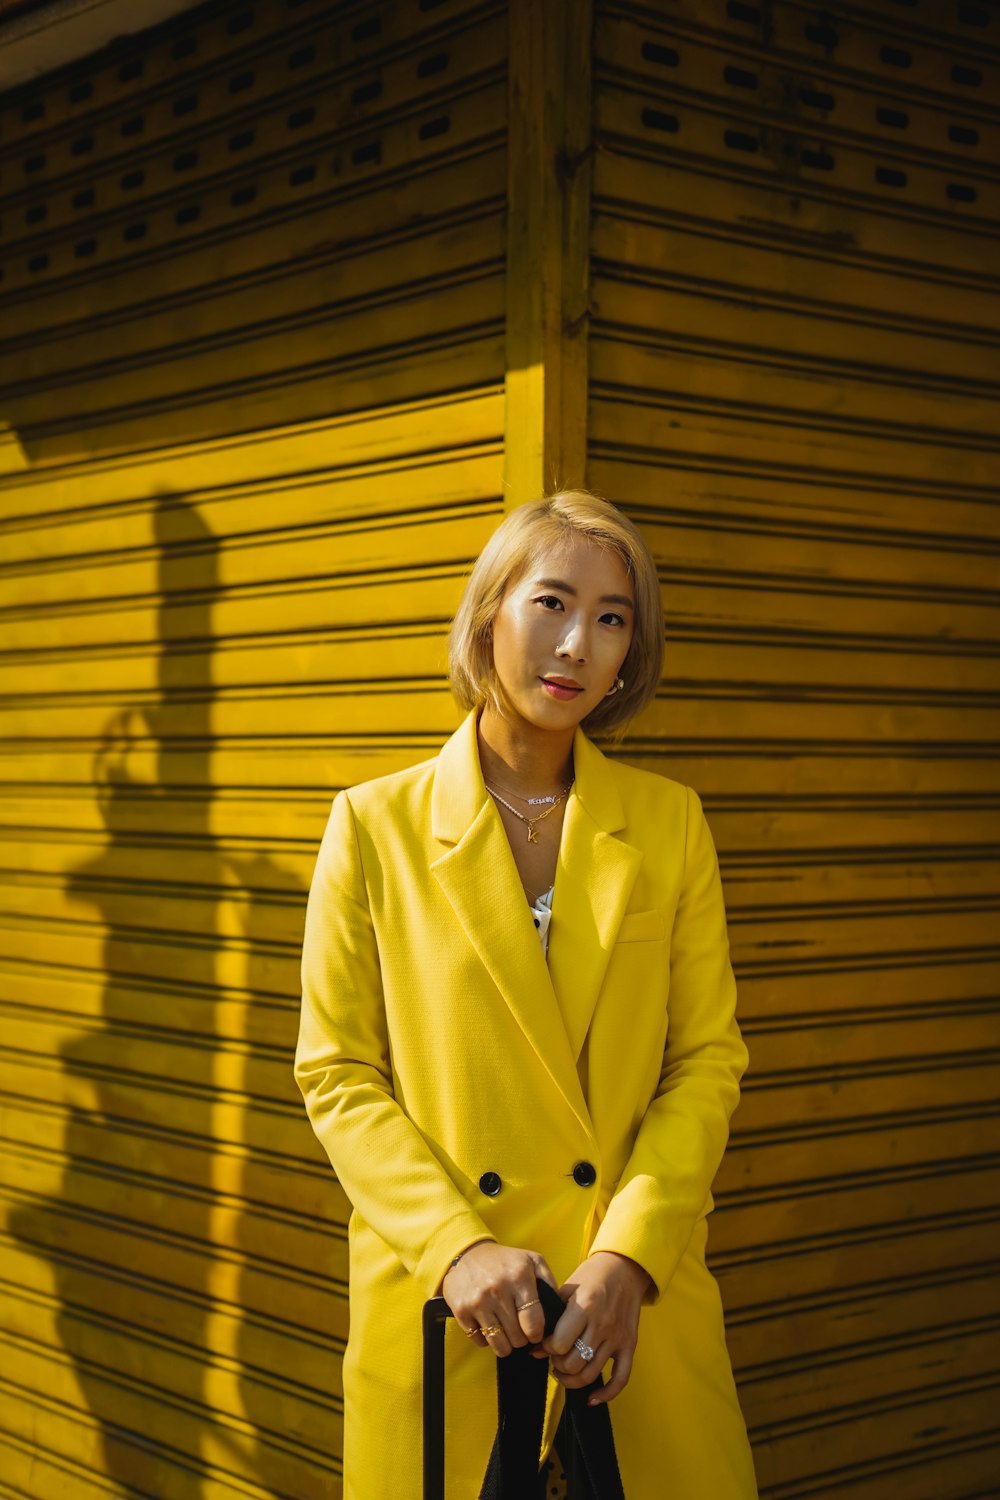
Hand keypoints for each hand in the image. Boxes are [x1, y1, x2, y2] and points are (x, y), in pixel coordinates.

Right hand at [443, 1240, 557, 1356]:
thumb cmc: (506, 1261)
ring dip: (505, 1344)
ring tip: (506, 1332)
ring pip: (499, 1345)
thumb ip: (550, 1282)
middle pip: (517, 1338)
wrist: (468, 1254)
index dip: (537, 1334)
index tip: (535, 1332)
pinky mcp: (461, 1310)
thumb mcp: (532, 1261)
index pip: (533, 1323)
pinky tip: (489, 1324)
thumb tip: (559, 1310)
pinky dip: (486, 1339)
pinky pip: (479, 1341)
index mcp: (519, 1277)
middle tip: (519, 1329)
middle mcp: (497, 1289)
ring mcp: (477, 1301)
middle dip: (521, 1338)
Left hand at [536, 1251, 651, 1402]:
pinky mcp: (629, 1345)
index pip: (560, 1343)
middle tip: (553, 1358)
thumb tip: (536, 1349)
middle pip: (574, 1362)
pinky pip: (620, 1378)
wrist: (625, 1267)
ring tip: (563, 1372)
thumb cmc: (592, 1275)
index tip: (545, 1343)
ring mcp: (617, 1337)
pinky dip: (606, 1393)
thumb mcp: (568, 1288)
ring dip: (572, 1379)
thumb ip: (553, 1317)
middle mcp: (602, 1324)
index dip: (547, 1348)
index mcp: (585, 1306)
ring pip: (591, 1373)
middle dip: (558, 1365)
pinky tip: (591, 1398)